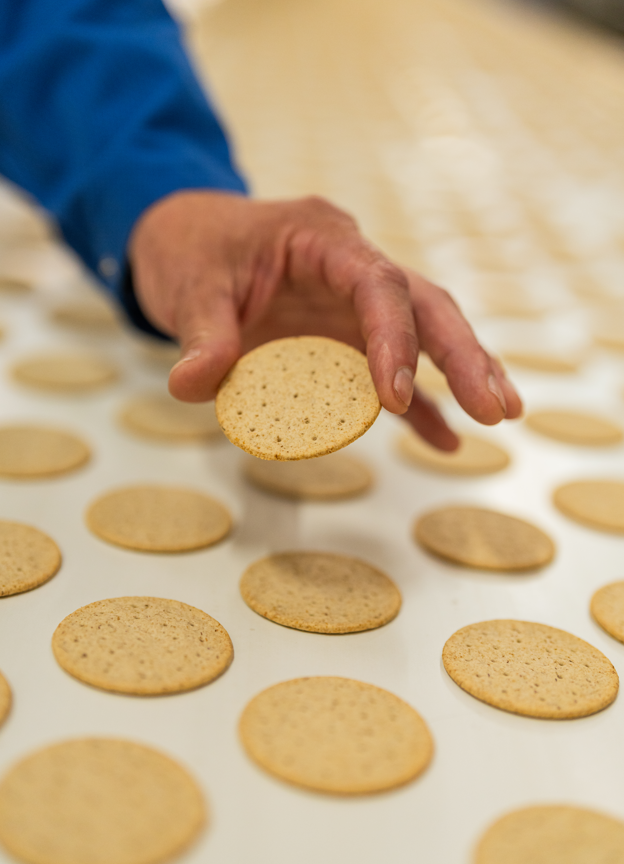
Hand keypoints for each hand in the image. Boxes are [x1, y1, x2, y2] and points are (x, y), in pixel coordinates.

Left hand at [129, 190, 521, 449]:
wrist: (186, 239)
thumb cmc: (193, 250)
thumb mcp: (187, 286)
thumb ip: (199, 335)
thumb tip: (193, 385)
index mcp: (321, 238)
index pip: (377, 283)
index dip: (395, 338)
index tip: (395, 396)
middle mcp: (349, 266)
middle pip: (423, 305)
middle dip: (464, 355)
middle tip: (497, 408)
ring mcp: (352, 303)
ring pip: (424, 332)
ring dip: (463, 372)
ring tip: (500, 415)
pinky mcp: (345, 334)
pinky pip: (392, 368)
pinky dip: (418, 404)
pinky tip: (443, 439)